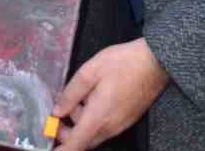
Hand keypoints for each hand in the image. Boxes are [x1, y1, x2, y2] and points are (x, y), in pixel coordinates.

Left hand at [52, 38, 168, 150]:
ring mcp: (120, 125)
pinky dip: (92, 118)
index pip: (74, 146)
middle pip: (82, 141)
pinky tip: (92, 97)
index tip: (49, 142)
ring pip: (93, 133)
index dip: (59, 149)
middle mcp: (110, 128)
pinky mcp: (126, 120)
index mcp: (98, 118)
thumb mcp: (90, 71)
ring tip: (79, 96)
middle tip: (59, 109)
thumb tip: (57, 112)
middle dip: (66, 131)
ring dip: (80, 122)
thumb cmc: (123, 63)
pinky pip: (103, 127)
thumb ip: (71, 93)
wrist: (156, 61)